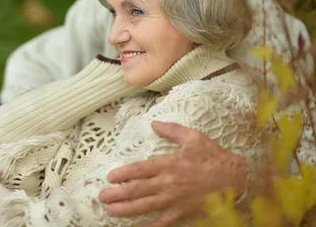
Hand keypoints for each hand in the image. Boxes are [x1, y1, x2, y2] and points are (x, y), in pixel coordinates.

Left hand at [99, 121, 246, 226]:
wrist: (237, 179)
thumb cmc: (214, 157)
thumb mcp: (193, 137)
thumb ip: (171, 130)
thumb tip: (154, 123)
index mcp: (169, 164)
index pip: (140, 170)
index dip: (123, 174)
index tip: (110, 177)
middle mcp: (169, 183)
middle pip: (138, 190)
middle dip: (118, 194)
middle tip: (102, 197)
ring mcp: (175, 200)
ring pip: (146, 207)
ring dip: (126, 209)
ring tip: (111, 211)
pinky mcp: (183, 212)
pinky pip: (163, 222)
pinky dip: (150, 226)